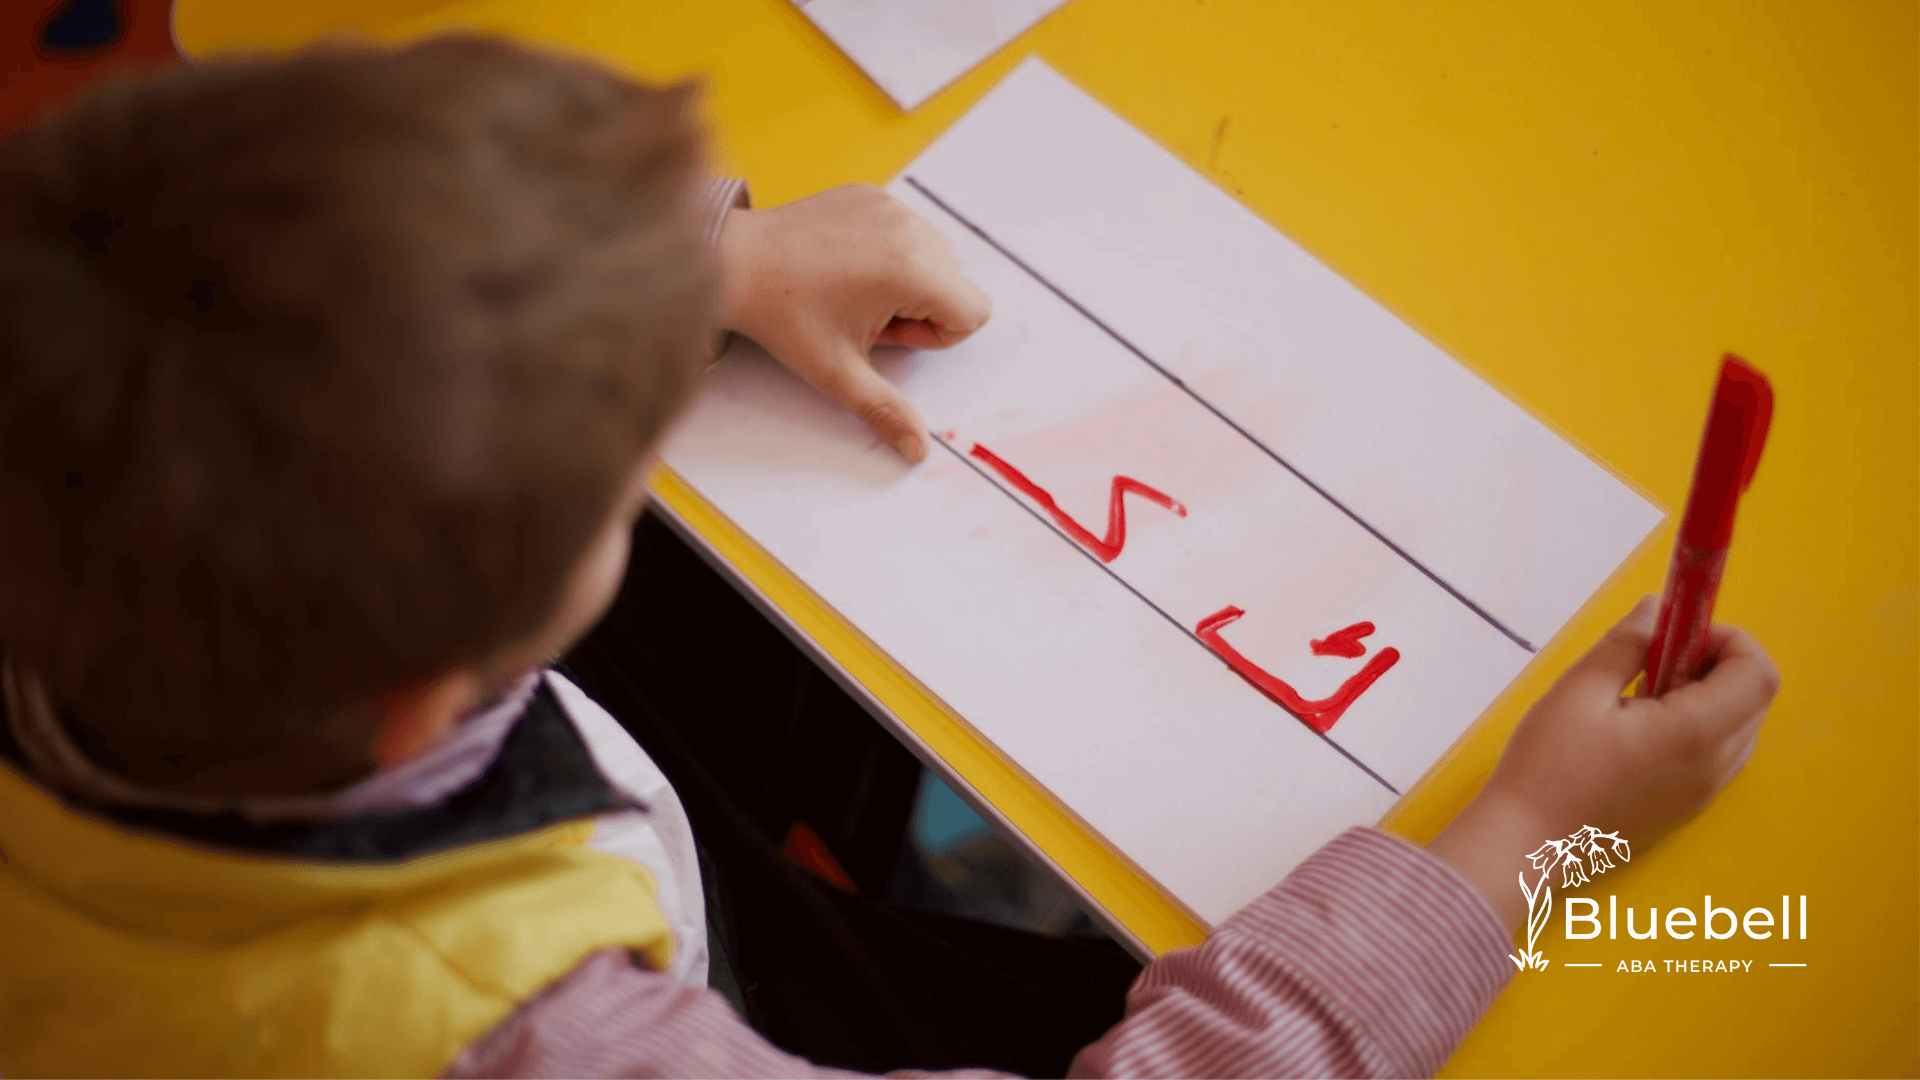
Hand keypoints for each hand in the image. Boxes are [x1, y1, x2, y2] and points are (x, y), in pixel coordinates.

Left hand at [717, 184, 991, 462]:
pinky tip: (843, 266)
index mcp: (912, 270)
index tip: (886, 333)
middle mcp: (910, 229)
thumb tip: (919, 450)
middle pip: (956, 285)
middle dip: (920, 309)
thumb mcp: (838, 373)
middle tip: (863, 316)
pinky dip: (888, 252)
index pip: (974, 311)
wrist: (733, 262)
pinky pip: (907, 230)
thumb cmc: (783, 315)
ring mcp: (891, 207)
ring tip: (853, 292)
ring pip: (936, 257)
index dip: (935, 335)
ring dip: (907, 281)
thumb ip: (887, 411)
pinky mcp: (872, 195)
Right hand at [1428, 597, 1779, 929]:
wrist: (1527, 844)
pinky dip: (1696, 727)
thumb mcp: (1579, 690)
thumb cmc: (1546, 767)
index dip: (1728, 639)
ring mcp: (1704, 792)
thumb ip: (1627, 643)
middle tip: (1654, 659)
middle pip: (1754, 697)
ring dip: (1706, 696)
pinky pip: (1717, 755)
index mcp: (1694, 734)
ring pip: (1738, 726)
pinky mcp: (1686, 807)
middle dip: (1715, 663)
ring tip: (1640, 696)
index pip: (1757, 672)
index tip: (1678, 633)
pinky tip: (1638, 729)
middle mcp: (1713, 767)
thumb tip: (1657, 608)